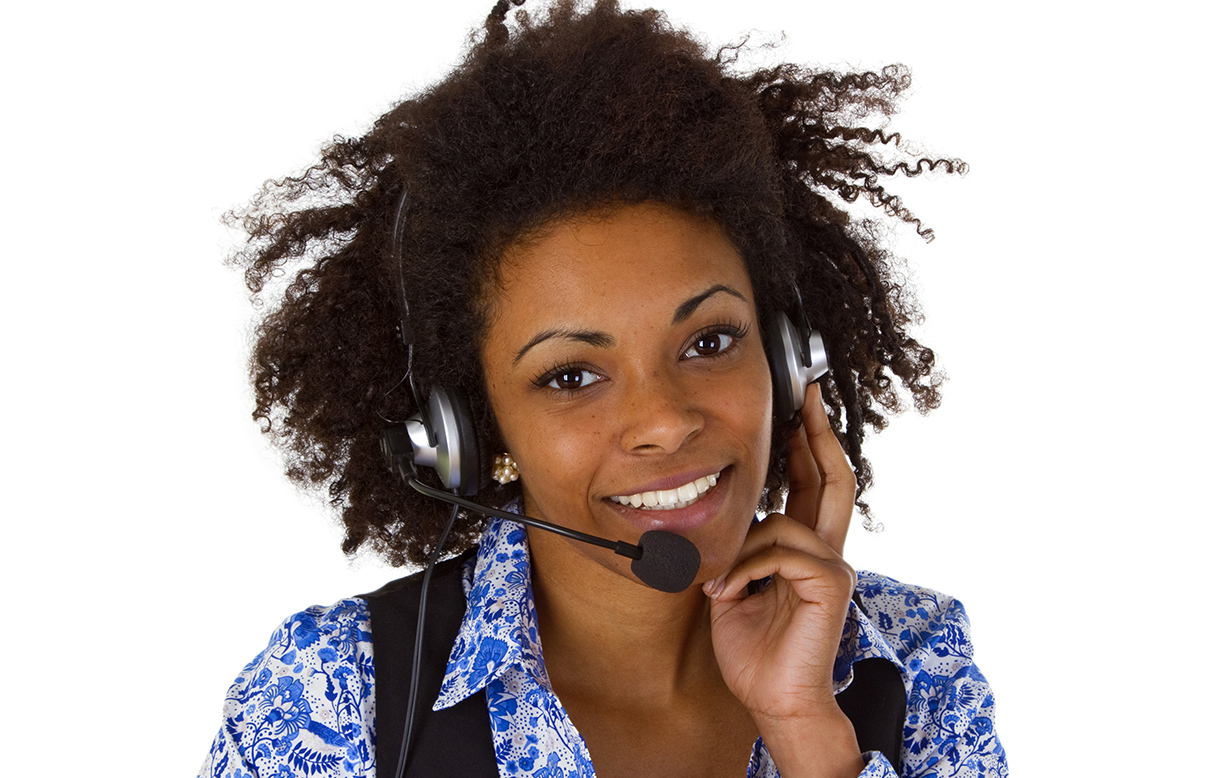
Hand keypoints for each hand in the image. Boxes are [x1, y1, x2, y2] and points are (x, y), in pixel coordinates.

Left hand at [704, 384, 861, 774]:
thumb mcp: (735, 586)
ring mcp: (832, 566)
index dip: (805, 447)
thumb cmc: (754, 649)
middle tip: (809, 398)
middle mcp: (825, 552)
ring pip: (782, 520)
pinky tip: (730, 594)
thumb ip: (740, 549)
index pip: (810, 486)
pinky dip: (745, 570)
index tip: (796, 411)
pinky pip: (780, 551)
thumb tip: (728, 515)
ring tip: (722, 584)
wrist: (773, 698)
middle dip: (818, 435)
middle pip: (832, 479)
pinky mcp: (830, 583)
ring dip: (741, 547)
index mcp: (803, 550)